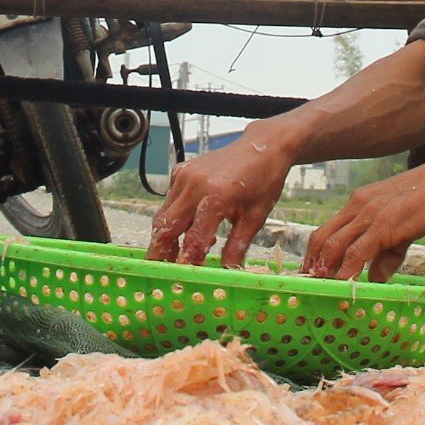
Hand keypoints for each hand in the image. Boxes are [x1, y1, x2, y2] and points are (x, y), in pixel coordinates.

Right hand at [148, 127, 296, 266]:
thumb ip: (238, 245)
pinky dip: (174, 218)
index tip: (184, 278)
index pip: (193, 238)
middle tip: (162, 270)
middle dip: (160, 251)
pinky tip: (189, 228)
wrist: (262, 146)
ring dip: (166, 236)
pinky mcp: (180, 171)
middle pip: (165, 226)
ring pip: (163, 214)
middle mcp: (194, 185)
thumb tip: (228, 272)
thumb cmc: (263, 180)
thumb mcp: (256, 217)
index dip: (186, 261)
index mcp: (216, 197)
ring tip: (177, 254)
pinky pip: (169, 200)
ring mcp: (184, 176)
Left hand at [301, 156, 424, 282]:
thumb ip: (388, 252)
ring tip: (321, 289)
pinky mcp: (384, 224)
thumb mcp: (405, 227)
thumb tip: (374, 278)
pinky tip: (344, 285)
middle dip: (313, 264)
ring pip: (335, 245)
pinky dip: (346, 271)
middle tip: (309, 285)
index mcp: (360, 202)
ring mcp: (370, 214)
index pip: (327, 229)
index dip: (316, 253)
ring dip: (326, 271)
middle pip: (323, 237)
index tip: (311, 273)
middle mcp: (358, 205)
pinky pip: (357, 252)